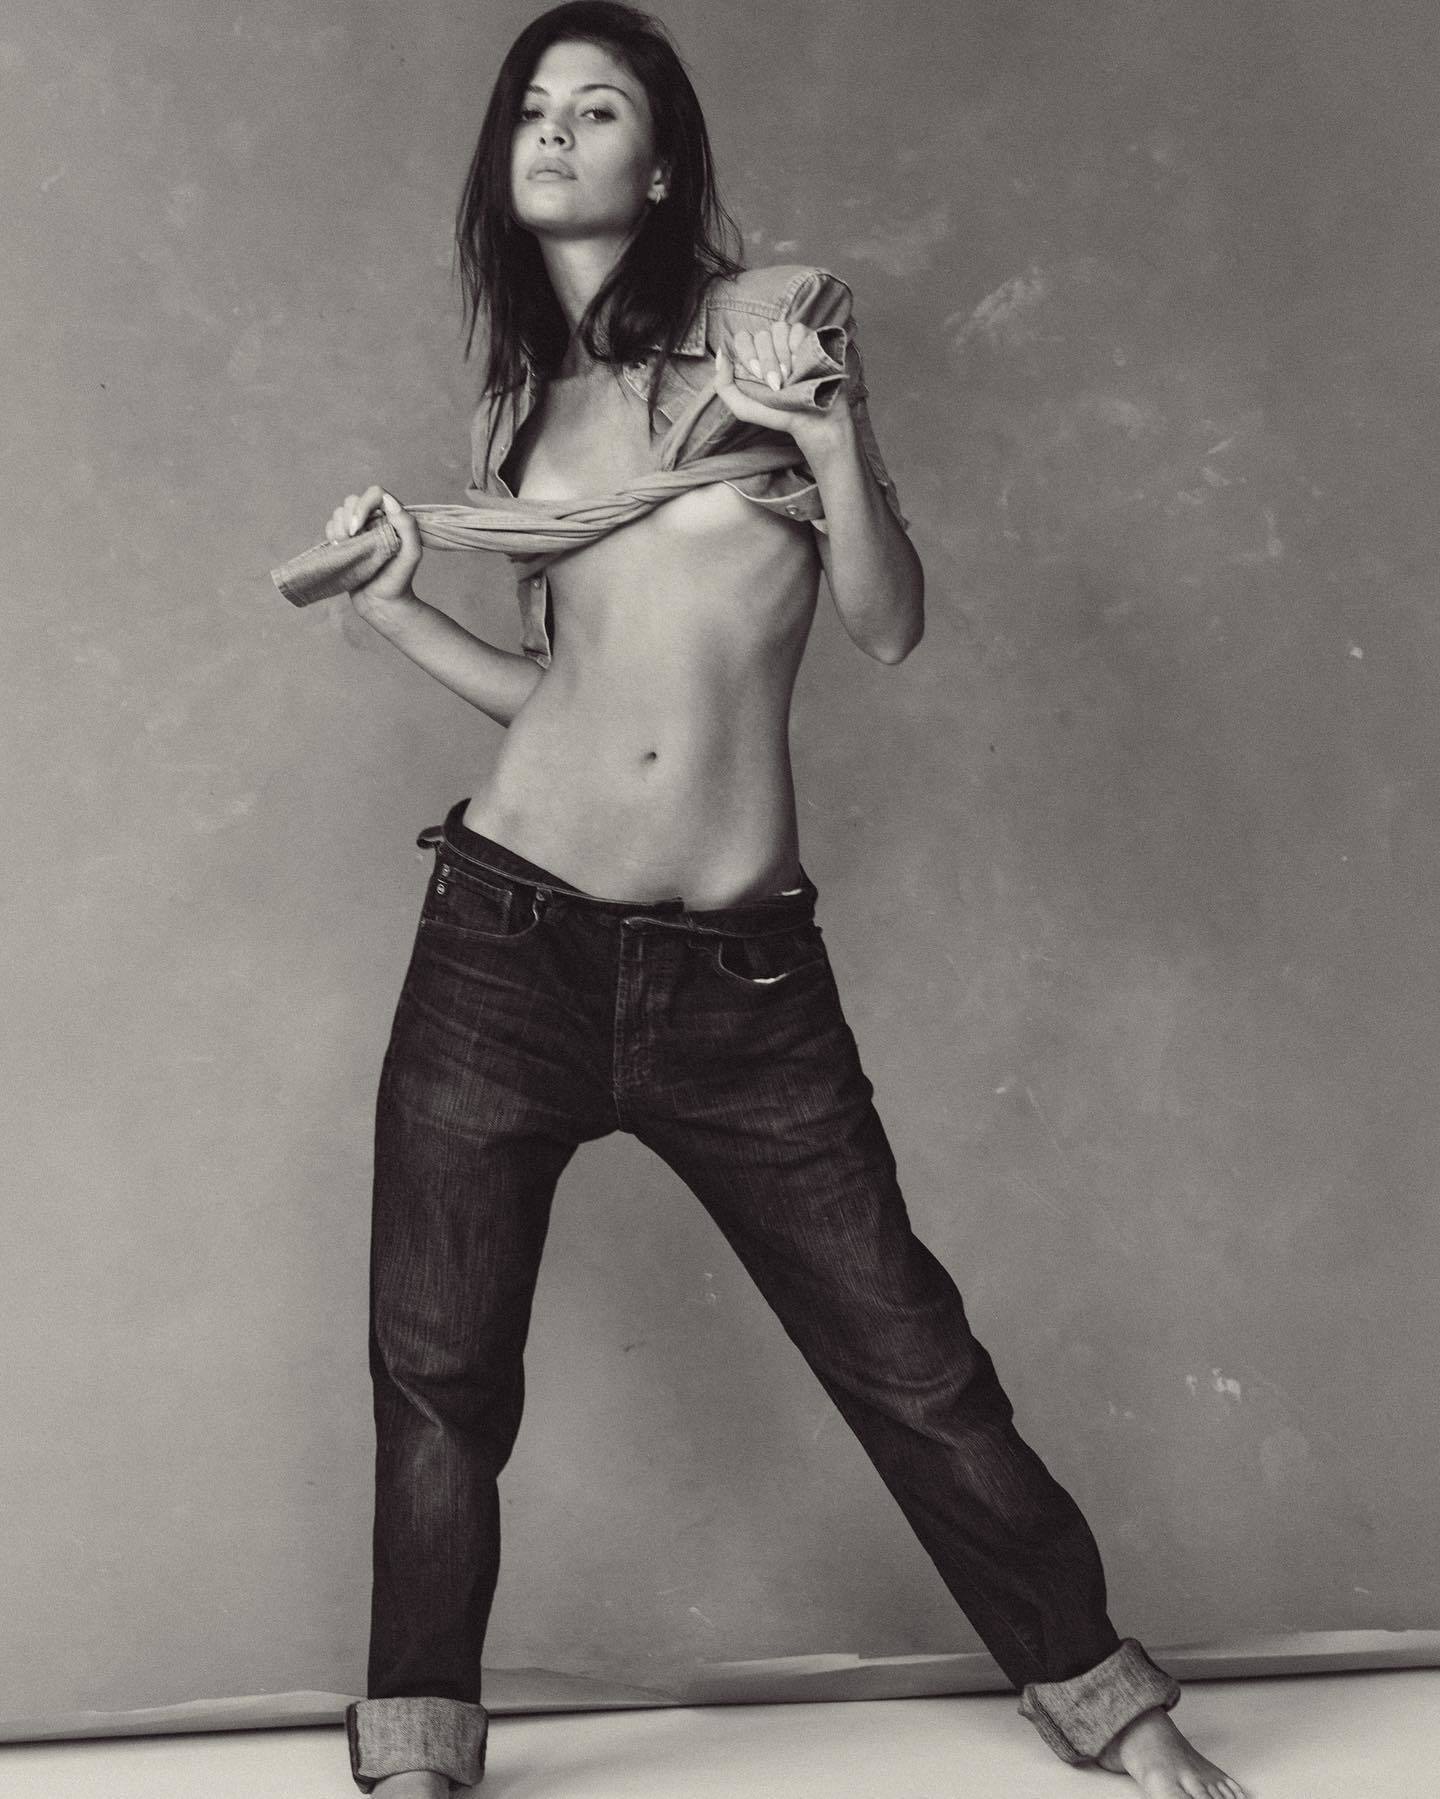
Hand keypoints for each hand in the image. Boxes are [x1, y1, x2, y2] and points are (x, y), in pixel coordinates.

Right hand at [323, 484, 422, 615]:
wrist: (382, 604)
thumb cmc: (399, 580)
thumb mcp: (412, 554)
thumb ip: (407, 526)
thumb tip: (388, 501)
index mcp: (393, 519)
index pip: (375, 494)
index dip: (362, 505)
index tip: (358, 528)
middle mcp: (375, 520)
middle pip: (352, 500)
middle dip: (347, 518)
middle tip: (351, 539)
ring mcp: (359, 531)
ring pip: (339, 512)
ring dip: (338, 527)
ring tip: (345, 546)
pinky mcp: (346, 542)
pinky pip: (331, 526)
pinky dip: (331, 534)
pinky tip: (340, 549)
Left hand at [713, 321, 851, 452]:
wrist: (811, 420)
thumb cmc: (778, 415)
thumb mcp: (743, 407)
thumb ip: (724, 385)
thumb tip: (722, 355)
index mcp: (754, 358)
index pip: (742, 339)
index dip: (748, 353)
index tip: (758, 376)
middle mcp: (770, 346)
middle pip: (761, 335)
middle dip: (768, 362)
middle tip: (777, 384)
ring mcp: (790, 341)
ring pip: (779, 328)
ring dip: (783, 355)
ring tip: (791, 377)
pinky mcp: (809, 338)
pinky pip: (798, 328)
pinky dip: (797, 345)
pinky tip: (802, 363)